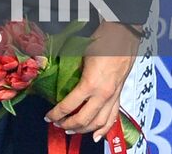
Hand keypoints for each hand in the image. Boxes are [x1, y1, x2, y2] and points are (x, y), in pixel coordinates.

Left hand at [44, 21, 139, 140]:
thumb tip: (53, 72)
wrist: (123, 36)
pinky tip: (97, 135)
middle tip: (57, 124)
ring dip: (84, 130)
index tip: (48, 116)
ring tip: (72, 130)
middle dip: (68, 124)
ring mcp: (113, 96)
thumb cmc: (101, 41)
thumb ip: (69, 68)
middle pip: (84, 119)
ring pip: (98, 122)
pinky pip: (113, 117)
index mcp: (90, 83)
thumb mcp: (79, 53)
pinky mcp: (119, 95)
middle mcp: (103, 94)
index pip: (69, 106)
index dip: (57, 113)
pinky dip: (104, 129)